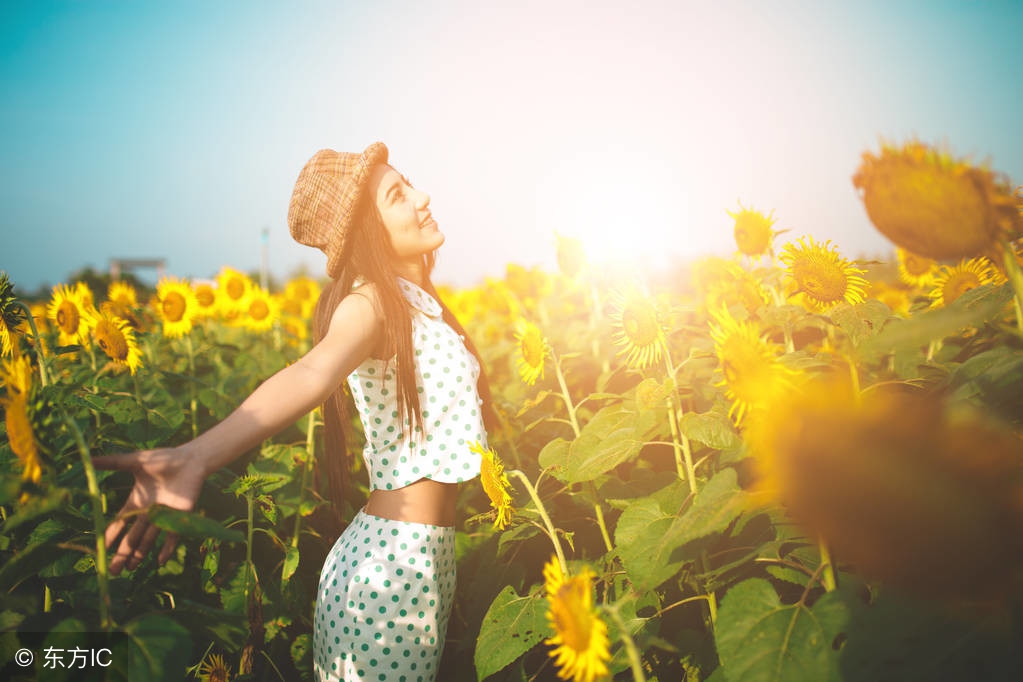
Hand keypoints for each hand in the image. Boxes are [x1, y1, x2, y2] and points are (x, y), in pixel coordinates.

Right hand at [92, 447, 206, 574]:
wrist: (191, 459)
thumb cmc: (164, 458)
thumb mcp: (135, 461)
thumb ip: (113, 462)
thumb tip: (88, 458)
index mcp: (137, 502)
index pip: (120, 523)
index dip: (111, 536)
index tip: (101, 550)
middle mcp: (149, 512)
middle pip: (133, 537)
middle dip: (123, 553)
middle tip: (114, 571)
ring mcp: (165, 516)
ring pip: (149, 539)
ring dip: (140, 554)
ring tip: (130, 568)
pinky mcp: (180, 517)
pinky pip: (173, 536)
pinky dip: (167, 549)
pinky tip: (159, 561)